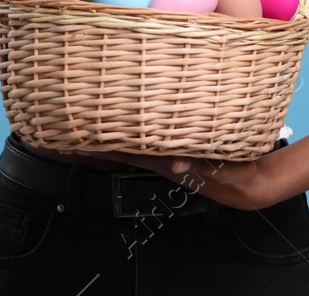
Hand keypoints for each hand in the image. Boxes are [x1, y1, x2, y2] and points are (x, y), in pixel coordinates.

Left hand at [54, 147, 281, 210]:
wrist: (250, 184)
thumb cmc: (236, 177)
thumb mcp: (222, 171)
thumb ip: (201, 167)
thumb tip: (177, 165)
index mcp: (166, 162)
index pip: (125, 152)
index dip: (98, 145)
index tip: (71, 140)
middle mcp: (160, 158)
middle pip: (117, 147)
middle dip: (89, 141)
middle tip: (58, 130)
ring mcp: (166, 153)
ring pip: (128, 143)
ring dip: (104, 136)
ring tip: (77, 126)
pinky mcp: (175, 149)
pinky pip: (145, 140)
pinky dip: (128, 133)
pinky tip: (118, 123)